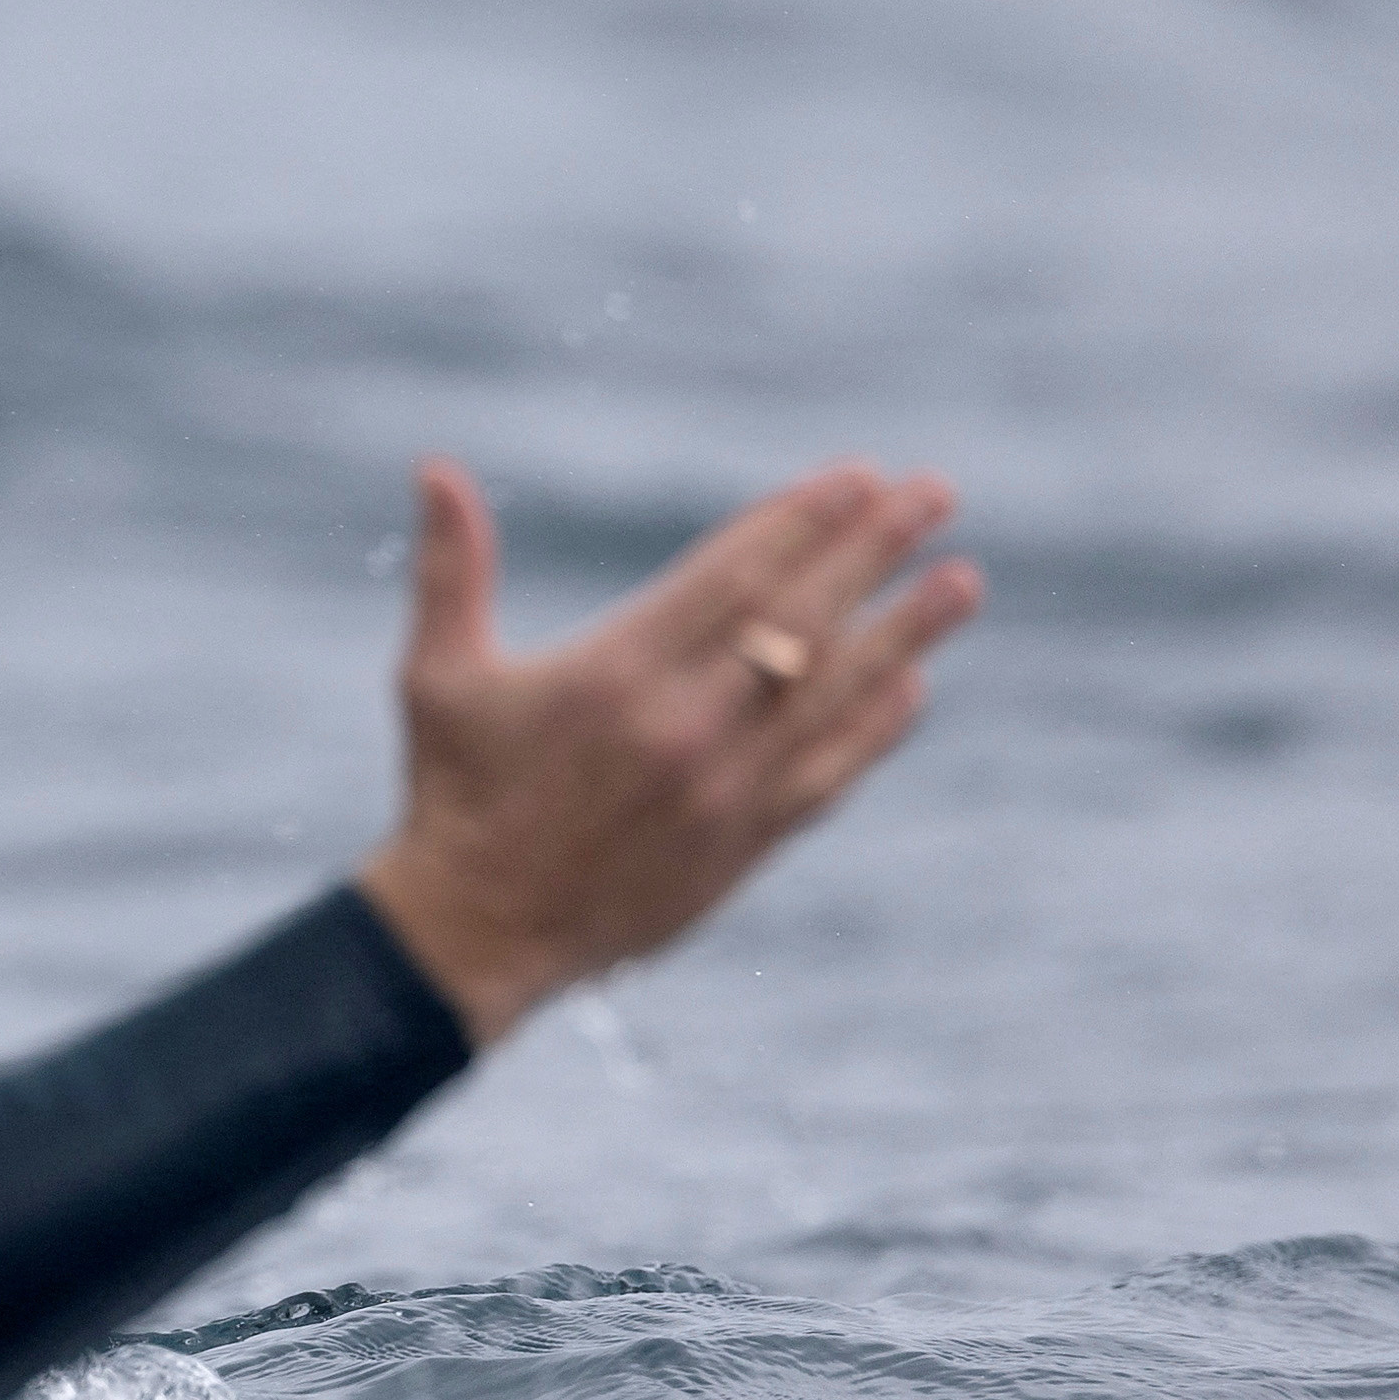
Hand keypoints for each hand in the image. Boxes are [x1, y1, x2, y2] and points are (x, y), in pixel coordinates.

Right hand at [355, 458, 982, 1045]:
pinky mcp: (742, 844)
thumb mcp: (439, 674)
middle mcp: (682, 726)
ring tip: (963, 580)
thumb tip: (435, 467)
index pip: (733, 576)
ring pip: (834, 695)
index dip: (800, 521)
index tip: (859, 478)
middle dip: (874, 551)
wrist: (476, 932)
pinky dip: (875, 727)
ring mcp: (723, 789)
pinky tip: (913, 683)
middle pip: (801, 618)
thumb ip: (450, 568)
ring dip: (906, 633)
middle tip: (933, 494)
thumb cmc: (453, 791)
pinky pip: (829, 774)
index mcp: (613, 673)